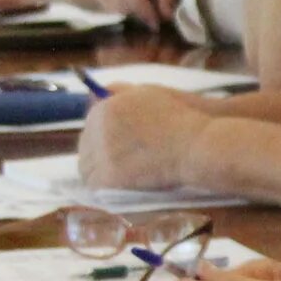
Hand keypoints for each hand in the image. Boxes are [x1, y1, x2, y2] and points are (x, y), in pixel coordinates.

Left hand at [77, 85, 208, 187]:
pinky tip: (116, 188)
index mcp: (106, 106)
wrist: (195, 146)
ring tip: (120, 177)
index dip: (101, 136)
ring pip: (85, 167)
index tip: (115, 146)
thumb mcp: (149, 93)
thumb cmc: (180, 119)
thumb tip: (95, 93)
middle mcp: (98, 127)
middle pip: (85, 145)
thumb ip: (120, 92)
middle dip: (97, 154)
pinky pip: (93, 185)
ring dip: (98, 172)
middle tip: (118, 164)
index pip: (90, 124)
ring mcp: (102, 153)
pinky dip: (101, 188)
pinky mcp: (108, 178)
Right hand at [95, 0, 183, 27]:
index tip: (156, 24)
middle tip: (156, 9)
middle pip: (123, 3)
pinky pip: (109, 6)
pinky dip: (122, 8)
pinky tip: (134, 1)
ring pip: (115, 7)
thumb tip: (164, 17)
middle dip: (141, 12)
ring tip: (146, 0)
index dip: (144, 11)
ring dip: (132, 11)